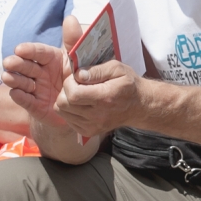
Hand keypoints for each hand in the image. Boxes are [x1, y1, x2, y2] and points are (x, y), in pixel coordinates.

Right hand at [2, 19, 73, 127]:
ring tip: (7, 76)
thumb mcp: (79, 59)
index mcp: (51, 59)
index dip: (29, 50)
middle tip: (9, 62)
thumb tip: (71, 18)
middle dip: (17, 63)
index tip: (20, 49)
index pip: (39, 52)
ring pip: (22, 82)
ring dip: (14, 79)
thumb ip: (74, 40)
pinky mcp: (34, 105)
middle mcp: (40, 72)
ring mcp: (36, 88)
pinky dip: (20, 97)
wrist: (82, 106)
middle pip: (27, 66)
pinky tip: (15, 92)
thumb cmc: (79, 78)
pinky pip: (26, 100)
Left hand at [53, 16, 143, 141]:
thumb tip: (78, 75)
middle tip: (77, 85)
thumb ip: (97, 70)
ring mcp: (92, 126)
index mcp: (104, 98)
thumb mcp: (117, 69)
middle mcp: (97, 116)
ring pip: (62, 112)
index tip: (78, 77)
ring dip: (66, 100)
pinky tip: (82, 104)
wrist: (138, 106)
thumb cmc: (128, 84)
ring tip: (79, 94)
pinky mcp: (88, 132)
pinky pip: (67, 120)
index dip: (69, 82)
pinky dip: (70, 110)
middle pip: (63, 104)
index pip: (73, 94)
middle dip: (65, 90)